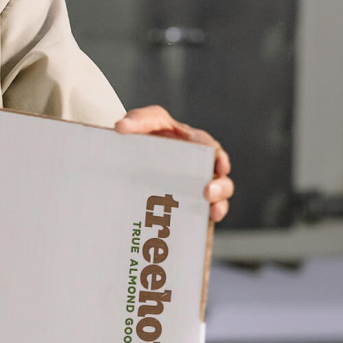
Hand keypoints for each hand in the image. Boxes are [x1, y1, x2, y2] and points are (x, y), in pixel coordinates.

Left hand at [115, 105, 233, 222]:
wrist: (134, 153)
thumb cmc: (150, 133)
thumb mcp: (147, 121)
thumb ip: (139, 119)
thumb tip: (121, 127)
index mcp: (197, 145)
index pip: (214, 151)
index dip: (220, 159)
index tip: (219, 165)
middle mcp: (201, 168)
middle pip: (221, 178)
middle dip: (220, 187)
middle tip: (208, 192)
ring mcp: (195, 187)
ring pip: (216, 199)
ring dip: (218, 205)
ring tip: (211, 210)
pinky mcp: (186, 203)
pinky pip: (200, 214)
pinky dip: (203, 219)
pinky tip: (201, 223)